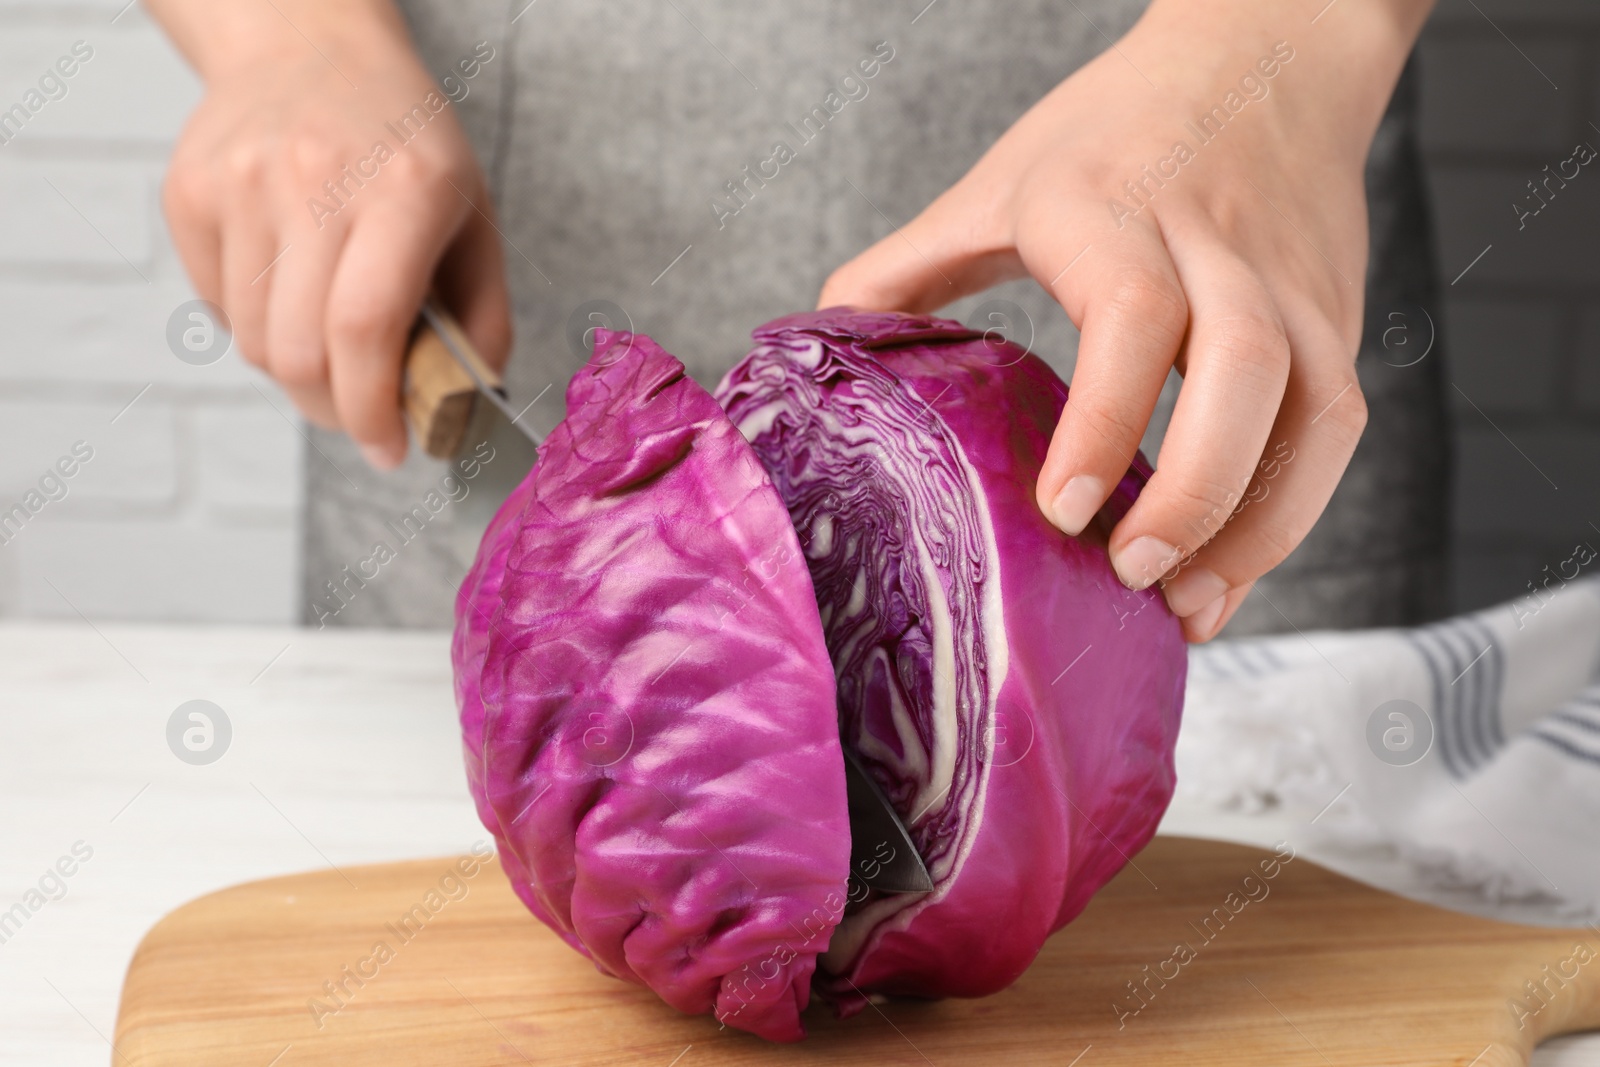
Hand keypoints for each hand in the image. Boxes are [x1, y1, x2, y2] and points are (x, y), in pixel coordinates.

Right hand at [154, 0, 510, 468]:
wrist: (312, 48)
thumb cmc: (406, 145)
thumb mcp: (475, 219)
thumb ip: (482, 319)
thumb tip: (462, 409)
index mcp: (404, 189)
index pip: (365, 328)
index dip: (372, 410)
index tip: (390, 450)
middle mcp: (316, 180)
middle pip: (298, 351)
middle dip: (333, 408)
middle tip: (361, 415)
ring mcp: (242, 181)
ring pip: (251, 341)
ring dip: (294, 370)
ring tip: (329, 342)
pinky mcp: (189, 190)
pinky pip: (215, 305)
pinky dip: (252, 324)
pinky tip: (288, 287)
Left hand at [820, 0, 1430, 640]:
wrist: (1270, 54)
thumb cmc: (1120, 126)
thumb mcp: (1000, 179)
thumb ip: (910, 265)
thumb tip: (825, 342)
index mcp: (1113, 204)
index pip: (1132, 312)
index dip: (1106, 420)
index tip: (1063, 510)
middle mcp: (1215, 241)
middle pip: (1243, 369)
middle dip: (1197, 490)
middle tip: (1131, 575)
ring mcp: (1292, 281)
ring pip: (1315, 410)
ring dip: (1259, 524)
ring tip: (1188, 607)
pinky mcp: (1335, 314)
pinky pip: (1336, 426)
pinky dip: (1291, 510)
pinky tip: (1229, 567)